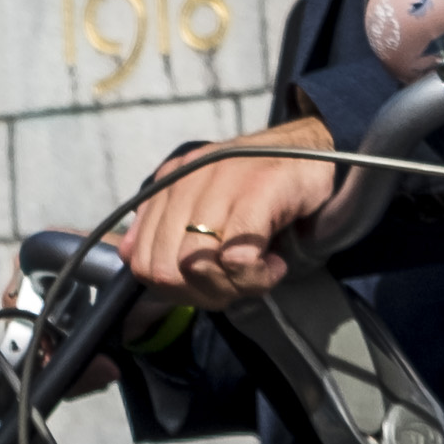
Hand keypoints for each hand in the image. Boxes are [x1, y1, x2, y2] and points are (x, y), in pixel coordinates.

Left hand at [136, 116, 340, 307]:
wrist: (315, 150)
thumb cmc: (260, 188)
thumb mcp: (206, 206)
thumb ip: (165, 228)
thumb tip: (129, 256)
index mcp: (168, 184)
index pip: (141, 261)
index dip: (175, 289)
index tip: (212, 285)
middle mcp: (187, 179)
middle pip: (165, 269)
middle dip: (202, 293)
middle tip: (237, 282)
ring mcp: (221, 183)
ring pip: (196, 265)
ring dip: (232, 286)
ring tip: (259, 272)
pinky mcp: (257, 191)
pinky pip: (237, 258)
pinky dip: (257, 276)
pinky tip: (275, 263)